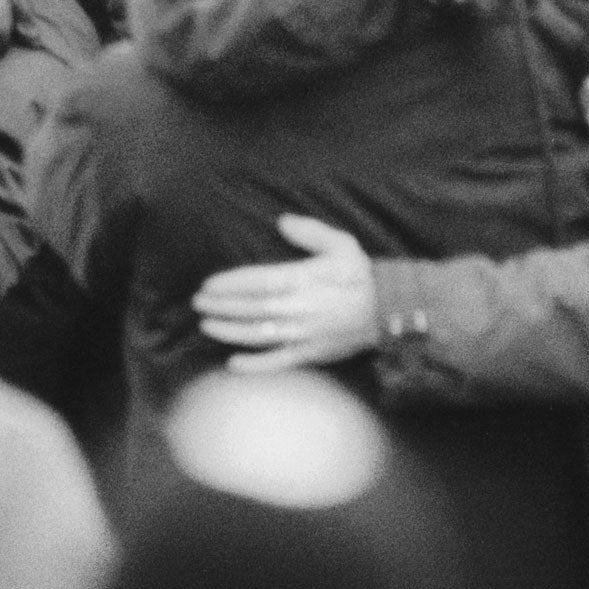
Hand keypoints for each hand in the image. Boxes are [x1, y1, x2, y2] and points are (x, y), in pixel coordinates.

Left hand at [194, 214, 380, 372]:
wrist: (390, 309)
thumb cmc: (360, 274)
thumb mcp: (341, 244)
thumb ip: (310, 232)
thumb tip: (282, 222)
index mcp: (304, 280)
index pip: (257, 282)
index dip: (230, 284)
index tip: (207, 284)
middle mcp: (299, 309)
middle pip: (251, 309)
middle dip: (221, 306)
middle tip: (198, 303)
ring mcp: (304, 334)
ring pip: (258, 336)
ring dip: (229, 332)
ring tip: (205, 325)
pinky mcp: (312, 354)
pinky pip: (278, 362)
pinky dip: (255, 366)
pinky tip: (232, 364)